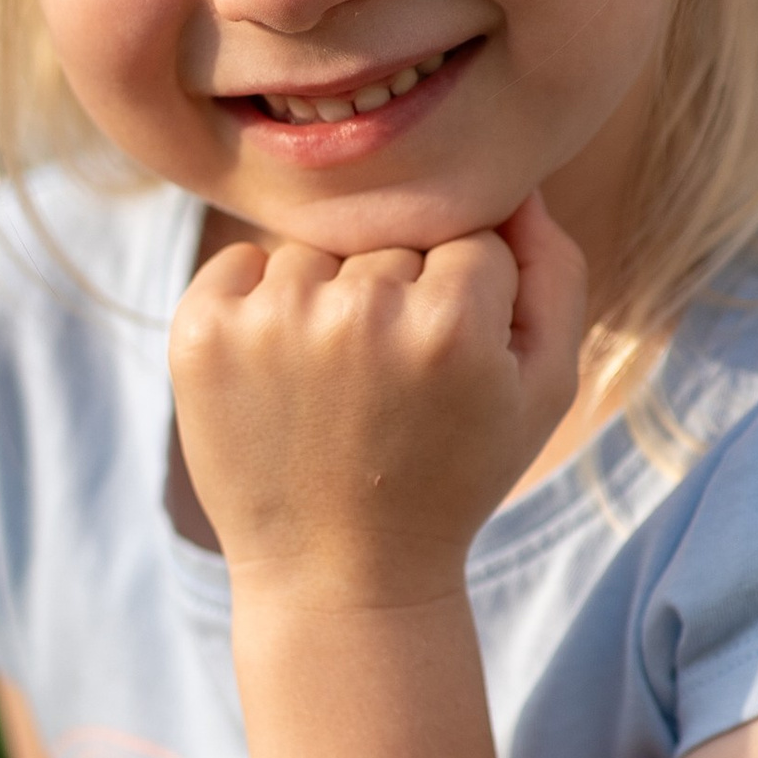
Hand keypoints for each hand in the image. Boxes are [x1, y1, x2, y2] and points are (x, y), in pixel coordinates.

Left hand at [169, 193, 587, 608]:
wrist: (340, 576)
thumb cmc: (453, 479)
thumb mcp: (543, 391)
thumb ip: (556, 272)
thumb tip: (520, 182)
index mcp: (452, 322)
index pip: (473, 240)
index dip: (468, 303)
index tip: (449, 370)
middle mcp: (360, 311)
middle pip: (391, 242)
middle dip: (399, 296)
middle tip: (388, 389)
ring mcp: (272, 321)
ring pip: (316, 251)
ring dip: (326, 301)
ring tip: (332, 390)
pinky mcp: (201, 334)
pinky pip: (241, 261)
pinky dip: (256, 302)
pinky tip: (277, 376)